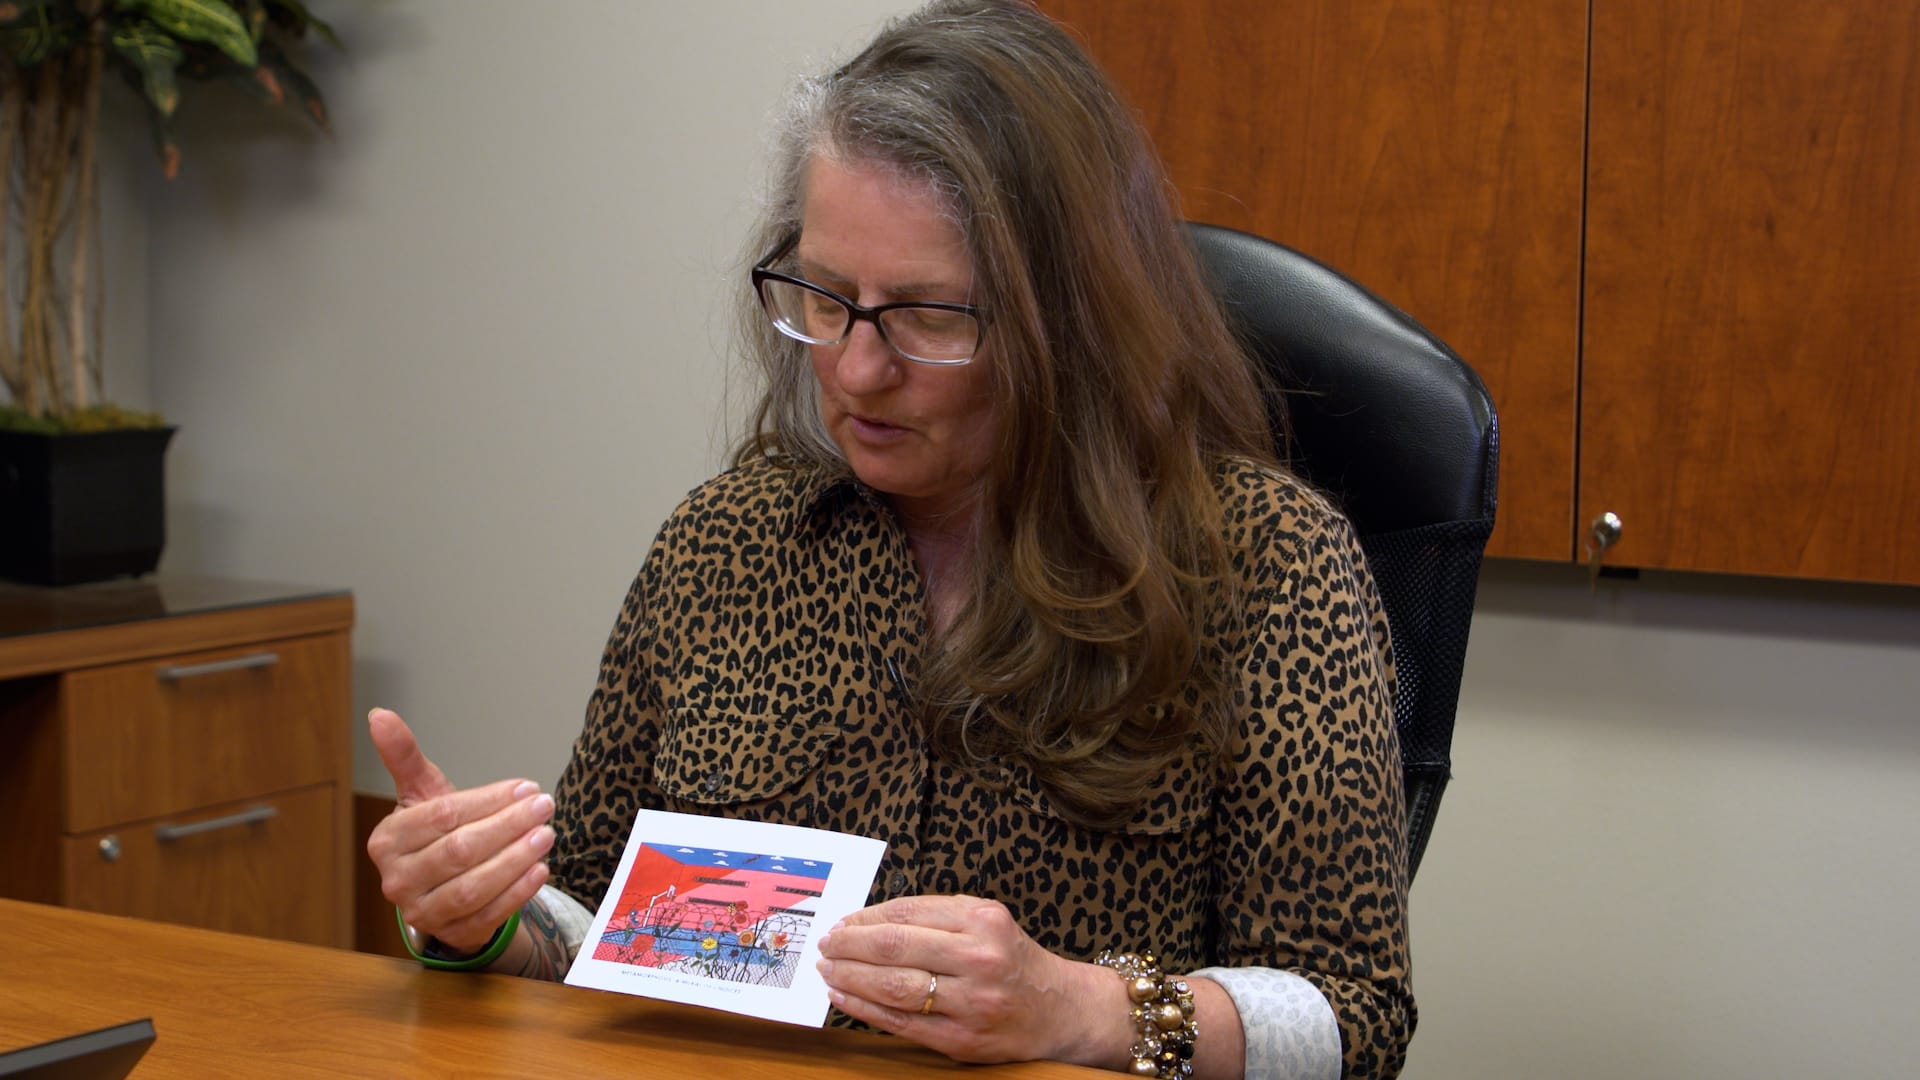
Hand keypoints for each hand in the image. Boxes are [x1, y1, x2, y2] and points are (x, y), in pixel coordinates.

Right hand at [364, 707, 554, 952]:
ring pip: (474, 886)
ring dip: (515, 859)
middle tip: (544, 806)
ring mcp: (423, 912)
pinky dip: (518, 892)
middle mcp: (397, 880)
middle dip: (507, 826)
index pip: (443, 816)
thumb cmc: (434, 834)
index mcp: (387, 841)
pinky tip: (541, 869)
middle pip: (459, 851)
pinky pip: (488, 914)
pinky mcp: (453, 934)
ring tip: (547, 834)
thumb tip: (379, 714)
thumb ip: (404, 756)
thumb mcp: (421, 794)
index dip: (488, 800)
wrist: (441, 888)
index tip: (526, 786)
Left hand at [814, 894, 1130, 1067]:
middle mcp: (979, 959)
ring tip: (828, 970)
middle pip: (895, 947)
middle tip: (826, 944)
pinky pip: (901, 1022)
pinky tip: (844, 998)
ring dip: (850, 977)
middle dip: (850, 944)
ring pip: (893, 986)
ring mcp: (971, 1002)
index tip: (843, 921)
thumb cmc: (1013, 961)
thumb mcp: (986, 922)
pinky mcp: (962, 1039)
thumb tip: (867, 921)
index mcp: (983, 921)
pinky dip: (864, 1009)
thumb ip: (936, 917)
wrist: (1060, 1012)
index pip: (908, 913)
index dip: (866, 917)